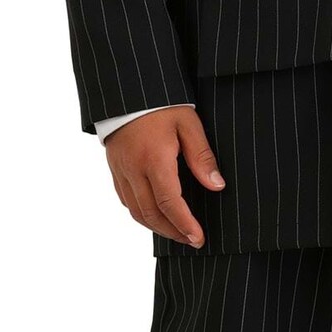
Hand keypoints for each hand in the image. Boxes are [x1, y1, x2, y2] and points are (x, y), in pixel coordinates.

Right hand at [104, 106, 223, 246]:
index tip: (198, 238)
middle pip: (151, 214)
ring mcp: (121, 171)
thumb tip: (216, 186)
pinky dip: (141, 214)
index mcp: (154, 160)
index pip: (169, 203)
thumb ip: (201, 156)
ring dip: (157, 227)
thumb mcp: (188, 123)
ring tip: (177, 233)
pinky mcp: (115, 168)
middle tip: (192, 240)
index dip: (184, 225)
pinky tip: (156, 215)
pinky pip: (126, 200)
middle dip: (173, 232)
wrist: (128, 91)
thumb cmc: (162, 103)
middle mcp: (133, 170)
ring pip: (135, 211)